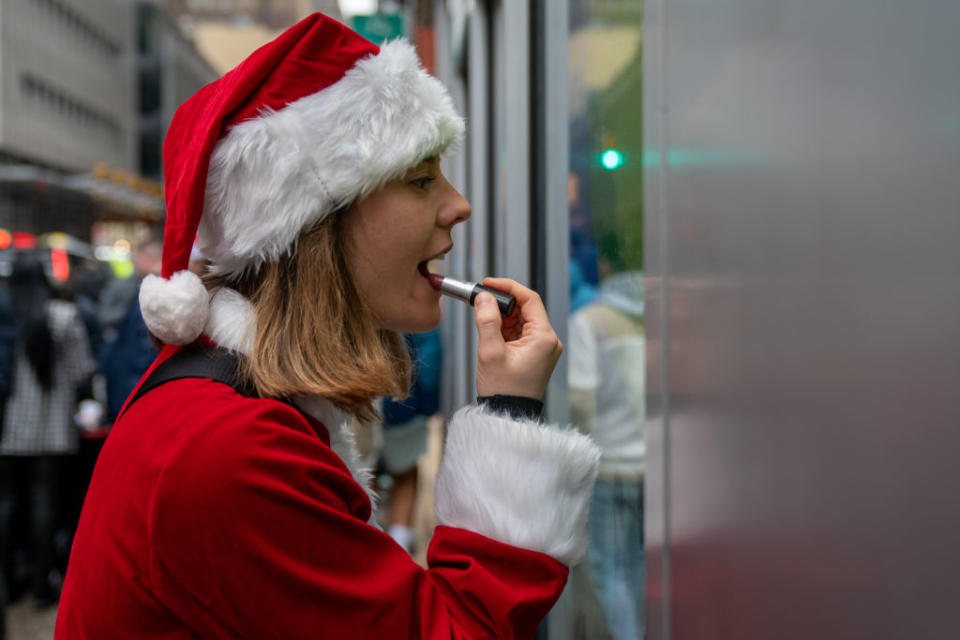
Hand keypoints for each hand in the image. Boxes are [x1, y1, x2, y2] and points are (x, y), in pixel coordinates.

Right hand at [474, 277, 562, 399]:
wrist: (506, 415)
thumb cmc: (503, 389)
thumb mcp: (490, 352)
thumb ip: (486, 320)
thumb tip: (483, 297)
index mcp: (544, 338)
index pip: (530, 299)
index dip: (508, 287)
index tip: (489, 283)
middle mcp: (549, 341)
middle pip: (526, 308)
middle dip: (503, 303)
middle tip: (481, 300)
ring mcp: (543, 348)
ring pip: (522, 320)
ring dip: (502, 316)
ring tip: (483, 319)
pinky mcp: (535, 354)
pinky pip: (520, 332)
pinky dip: (505, 328)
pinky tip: (491, 332)